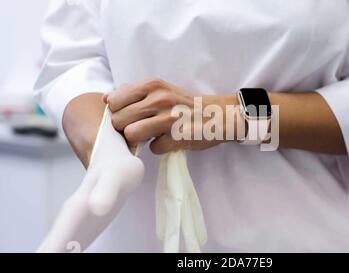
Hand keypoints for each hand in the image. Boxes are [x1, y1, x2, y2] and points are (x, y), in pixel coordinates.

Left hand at [106, 78, 236, 153]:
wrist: (220, 115)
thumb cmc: (187, 104)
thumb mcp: (162, 89)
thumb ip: (134, 92)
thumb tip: (107, 98)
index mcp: (153, 85)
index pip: (114, 102)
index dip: (118, 113)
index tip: (129, 117)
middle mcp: (159, 99)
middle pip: (119, 121)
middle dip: (126, 128)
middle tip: (141, 128)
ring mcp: (169, 119)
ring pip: (131, 135)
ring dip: (140, 139)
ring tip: (153, 135)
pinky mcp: (178, 138)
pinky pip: (153, 149)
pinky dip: (160, 147)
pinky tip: (170, 140)